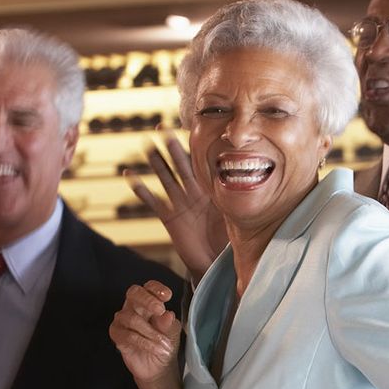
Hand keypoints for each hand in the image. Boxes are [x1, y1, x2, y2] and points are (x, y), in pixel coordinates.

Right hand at [110, 281, 180, 383]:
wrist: (158, 366)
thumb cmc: (165, 344)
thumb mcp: (172, 333)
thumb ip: (168, 323)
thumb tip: (168, 314)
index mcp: (149, 302)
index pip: (149, 287)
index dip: (156, 288)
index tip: (167, 296)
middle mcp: (133, 308)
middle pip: (133, 293)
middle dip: (147, 300)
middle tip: (160, 310)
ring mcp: (123, 320)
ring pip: (132, 318)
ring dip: (150, 331)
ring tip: (164, 343)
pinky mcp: (117, 335)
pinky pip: (127, 335)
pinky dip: (144, 343)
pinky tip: (155, 349)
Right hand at [125, 131, 227, 281]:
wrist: (214, 261)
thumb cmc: (227, 240)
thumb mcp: (236, 217)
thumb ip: (240, 201)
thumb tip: (257, 184)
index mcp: (211, 191)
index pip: (202, 164)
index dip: (196, 147)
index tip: (191, 128)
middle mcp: (193, 193)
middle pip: (181, 165)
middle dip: (171, 147)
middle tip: (161, 127)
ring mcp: (180, 204)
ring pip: (166, 178)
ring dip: (156, 162)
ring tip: (146, 145)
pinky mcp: (169, 217)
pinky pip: (154, 201)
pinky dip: (142, 189)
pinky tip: (131, 176)